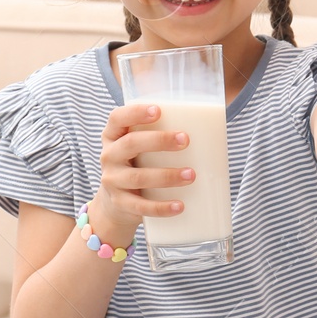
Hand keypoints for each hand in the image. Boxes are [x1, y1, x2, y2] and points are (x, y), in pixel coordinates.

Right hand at [96, 102, 194, 237]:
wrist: (116, 203)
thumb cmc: (137, 165)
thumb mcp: (139, 147)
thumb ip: (158, 135)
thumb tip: (207, 126)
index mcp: (113, 136)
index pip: (118, 118)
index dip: (136, 112)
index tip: (159, 110)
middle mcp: (109, 156)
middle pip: (131, 144)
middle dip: (159, 140)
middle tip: (185, 140)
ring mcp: (113, 181)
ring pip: (139, 177)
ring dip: (167, 176)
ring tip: (191, 174)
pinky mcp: (121, 204)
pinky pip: (141, 207)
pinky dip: (162, 207)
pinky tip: (180, 206)